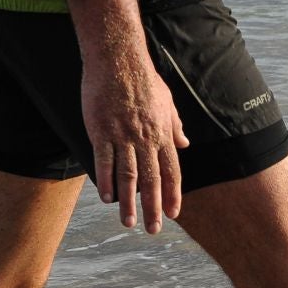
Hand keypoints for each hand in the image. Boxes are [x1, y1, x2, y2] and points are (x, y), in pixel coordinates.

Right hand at [82, 58, 188, 233]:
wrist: (118, 58)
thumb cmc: (143, 78)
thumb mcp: (167, 101)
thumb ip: (175, 125)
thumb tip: (185, 142)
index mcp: (162, 133)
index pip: (171, 170)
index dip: (172, 193)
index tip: (173, 213)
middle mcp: (145, 138)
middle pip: (151, 180)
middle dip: (153, 207)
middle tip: (152, 229)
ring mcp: (122, 136)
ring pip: (128, 175)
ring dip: (129, 202)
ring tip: (129, 222)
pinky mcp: (101, 130)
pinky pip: (104, 161)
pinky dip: (105, 181)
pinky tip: (107, 198)